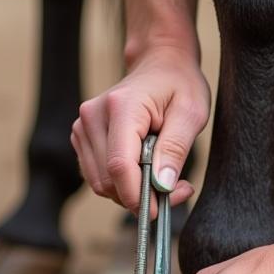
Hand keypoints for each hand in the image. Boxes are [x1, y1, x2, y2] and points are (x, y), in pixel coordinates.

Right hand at [72, 45, 209, 212]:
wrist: (160, 63)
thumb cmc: (179, 84)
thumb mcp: (191, 113)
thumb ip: (175, 149)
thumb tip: (161, 186)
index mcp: (120, 107)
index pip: (119, 165)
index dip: (138, 196)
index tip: (161, 210)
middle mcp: (92, 116)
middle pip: (108, 180)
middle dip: (141, 196)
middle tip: (178, 189)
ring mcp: (82, 127)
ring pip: (100, 183)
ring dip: (131, 192)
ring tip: (165, 178)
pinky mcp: (82, 137)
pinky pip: (97, 176)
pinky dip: (121, 184)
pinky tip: (146, 173)